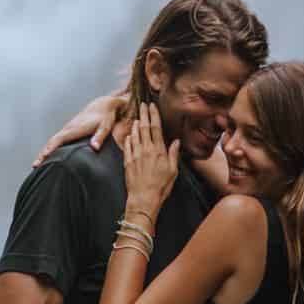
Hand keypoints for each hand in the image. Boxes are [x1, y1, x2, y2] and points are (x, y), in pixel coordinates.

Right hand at [35, 85, 130, 166]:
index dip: (51, 148)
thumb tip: (94, 148)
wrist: (102, 106)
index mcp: (75, 129)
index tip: (43, 157)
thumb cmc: (105, 118)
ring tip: (37, 165)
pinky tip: (46, 157)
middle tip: (35, 165)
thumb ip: (99, 137)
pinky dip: (49, 148)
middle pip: (51, 142)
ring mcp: (67, 129)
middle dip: (43, 153)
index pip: (59, 139)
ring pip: (52, 141)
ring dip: (44, 151)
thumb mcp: (105, 127)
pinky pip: (56, 141)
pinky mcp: (68, 131)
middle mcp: (68, 129)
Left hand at [121, 103, 177, 220]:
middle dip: (144, 114)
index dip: (154, 115)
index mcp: (159, 151)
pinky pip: (127, 146)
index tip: (152, 106)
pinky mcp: (127, 162)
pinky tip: (129, 134)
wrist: (143, 199)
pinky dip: (128, 138)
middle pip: (144, 128)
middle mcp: (146, 150)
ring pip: (135, 135)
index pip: (156, 128)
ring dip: (136, 125)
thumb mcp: (173, 171)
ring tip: (137, 117)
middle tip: (142, 104)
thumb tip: (176, 142)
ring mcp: (135, 155)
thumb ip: (174, 154)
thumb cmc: (161, 187)